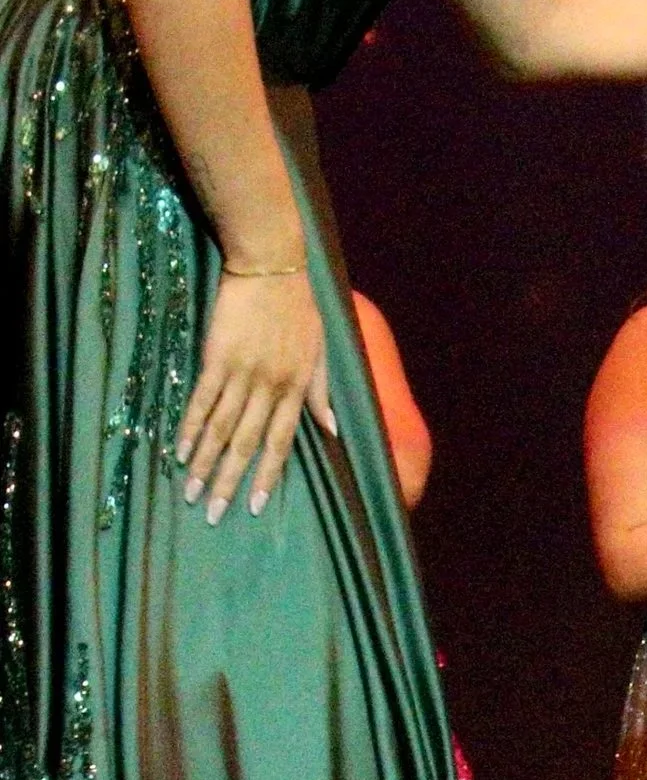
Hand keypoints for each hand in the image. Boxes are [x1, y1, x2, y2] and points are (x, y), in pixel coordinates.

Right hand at [177, 265, 334, 523]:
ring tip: (190, 492)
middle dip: (230, 481)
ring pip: (223, 428)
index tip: (257, 506)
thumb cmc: (300, 308)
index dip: (268, 475)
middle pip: (248, 443)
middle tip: (214, 512)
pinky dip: (191, 427)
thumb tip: (333, 429)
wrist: (272, 267)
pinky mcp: (218, 357)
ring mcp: (243, 372)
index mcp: (297, 386)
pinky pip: (203, 400)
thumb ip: (322, 392)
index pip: (282, 441)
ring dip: (205, 463)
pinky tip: (180, 451)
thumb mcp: (321, 350)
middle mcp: (271, 385)